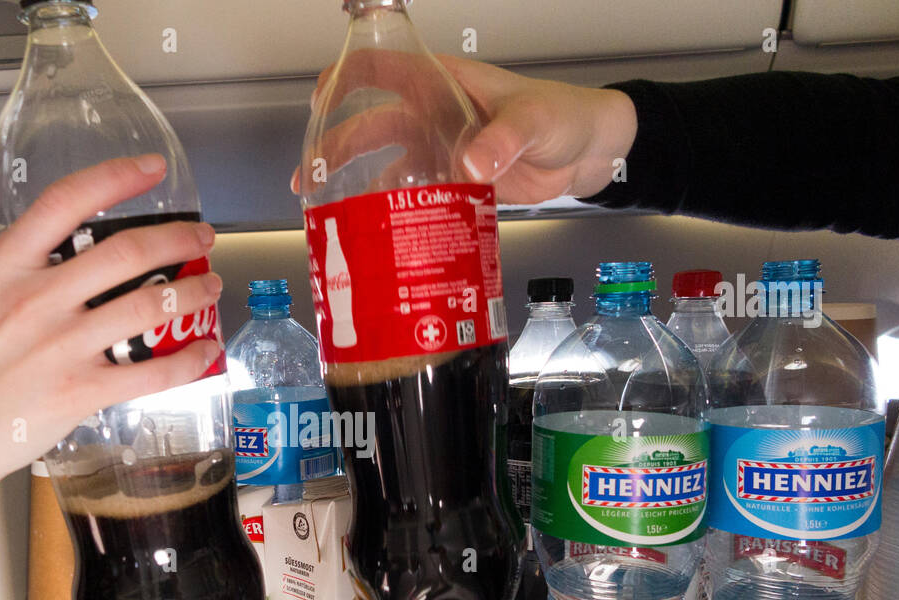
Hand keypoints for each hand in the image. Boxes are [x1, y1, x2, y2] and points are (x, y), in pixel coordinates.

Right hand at [0, 155, 222, 548]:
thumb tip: (89, 272)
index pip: (64, 202)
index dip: (115, 178)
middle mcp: (35, 299)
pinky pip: (151, 372)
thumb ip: (30, 280)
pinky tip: (206, 352)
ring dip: (191, 294)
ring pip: (147, 307)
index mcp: (5, 267)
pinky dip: (189, 360)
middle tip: (201, 238)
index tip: (151, 169)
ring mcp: (59, 346)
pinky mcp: (77, 392)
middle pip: (124, 251)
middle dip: (177, 239)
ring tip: (210, 289)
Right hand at [294, 53, 635, 203]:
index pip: (385, 69)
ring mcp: (441, 150)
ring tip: (327, 208)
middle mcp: (434, 116)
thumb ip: (504, 139)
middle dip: (336, 146)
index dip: (345, 79)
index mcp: (445, 84)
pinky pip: (414, 196)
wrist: (589, 151)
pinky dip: (393, 212)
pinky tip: (375, 231)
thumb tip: (470, 163)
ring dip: (355, 183)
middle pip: (372, 124)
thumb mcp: (535, 119)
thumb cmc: (563, 116)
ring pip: (385, 163)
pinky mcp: (453, 183)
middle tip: (309, 175)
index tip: (317, 102)